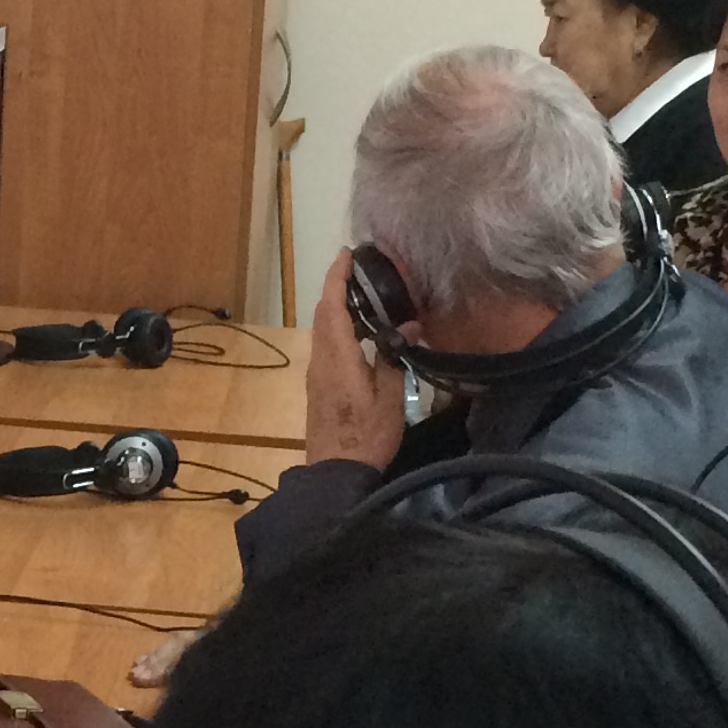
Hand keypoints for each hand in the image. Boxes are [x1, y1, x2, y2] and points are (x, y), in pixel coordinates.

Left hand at [303, 249, 406, 471]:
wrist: (335, 473)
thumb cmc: (367, 436)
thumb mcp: (390, 398)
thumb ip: (395, 357)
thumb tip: (411, 325)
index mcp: (338, 357)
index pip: (332, 306)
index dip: (338, 277)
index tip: (348, 254)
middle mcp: (321, 360)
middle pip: (324, 314)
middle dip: (338, 287)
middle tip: (361, 270)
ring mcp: (317, 373)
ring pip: (323, 330)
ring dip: (338, 308)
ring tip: (364, 295)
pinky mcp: (319, 386)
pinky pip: (327, 345)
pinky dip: (339, 328)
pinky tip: (360, 332)